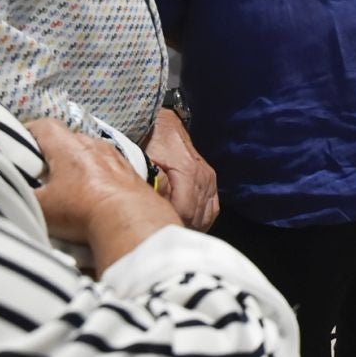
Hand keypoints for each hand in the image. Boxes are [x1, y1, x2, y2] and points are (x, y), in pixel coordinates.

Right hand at [28, 119, 178, 242]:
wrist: (131, 222)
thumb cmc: (83, 210)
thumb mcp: (41, 206)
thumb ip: (21, 196)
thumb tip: (7, 193)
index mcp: (68, 145)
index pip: (43, 125)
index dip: (28, 132)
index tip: (18, 144)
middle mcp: (93, 144)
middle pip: (67, 139)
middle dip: (51, 152)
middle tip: (38, 171)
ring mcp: (115, 158)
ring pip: (89, 153)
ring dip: (76, 164)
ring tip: (65, 185)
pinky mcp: (130, 174)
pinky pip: (108, 168)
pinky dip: (97, 177)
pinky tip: (92, 195)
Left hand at [144, 106, 220, 230]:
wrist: (162, 123)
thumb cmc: (149, 141)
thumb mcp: (143, 159)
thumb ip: (151, 182)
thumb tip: (155, 206)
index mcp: (188, 172)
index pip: (184, 212)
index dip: (170, 223)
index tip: (155, 228)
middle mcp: (204, 178)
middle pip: (196, 218)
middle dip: (179, 227)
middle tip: (160, 232)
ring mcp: (209, 180)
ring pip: (206, 216)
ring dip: (190, 227)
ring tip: (172, 230)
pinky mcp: (210, 181)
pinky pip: (212, 209)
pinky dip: (202, 220)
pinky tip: (187, 224)